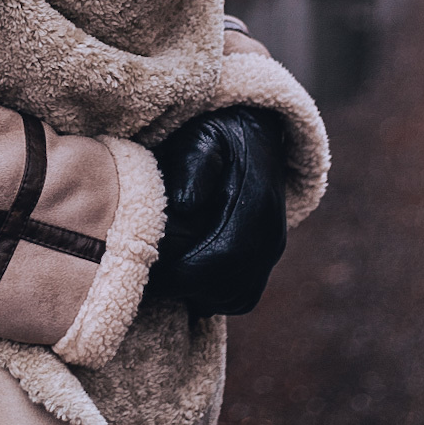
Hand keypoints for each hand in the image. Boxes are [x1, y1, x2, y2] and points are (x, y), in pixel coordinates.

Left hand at [147, 106, 287, 317]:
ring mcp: (273, 247)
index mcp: (256, 205)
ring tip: (166, 280)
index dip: (186, 274)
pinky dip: (217, 296)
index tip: (151, 275)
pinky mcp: (267, 254)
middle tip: (150, 281)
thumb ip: (192, 164)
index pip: (224, 258)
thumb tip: (184, 203)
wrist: (254, 128)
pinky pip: (245, 294)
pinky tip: (188, 282)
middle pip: (232, 286)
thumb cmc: (217, 131)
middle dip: (188, 289)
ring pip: (239, 296)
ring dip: (202, 296)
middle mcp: (271, 233)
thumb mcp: (200, 136)